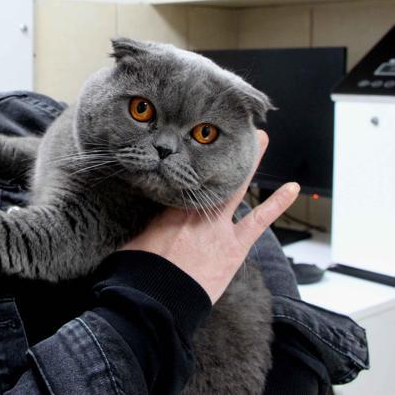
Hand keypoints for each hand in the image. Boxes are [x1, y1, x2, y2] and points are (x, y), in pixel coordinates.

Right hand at [120, 130, 298, 303]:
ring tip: (261, 139)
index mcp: (169, 207)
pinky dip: (277, 203)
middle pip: (210, 173)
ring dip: (250, 163)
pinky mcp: (234, 245)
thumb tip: (139, 216)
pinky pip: (259, 219)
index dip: (192, 160)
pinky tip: (292, 189)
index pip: (184, 177)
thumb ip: (144, 224)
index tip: (197, 142)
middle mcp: (194, 210)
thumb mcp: (134, 240)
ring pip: (237, 187)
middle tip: (231, 127)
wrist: (158, 298)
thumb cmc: (141, 272)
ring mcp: (216, 226)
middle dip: (220, 150)